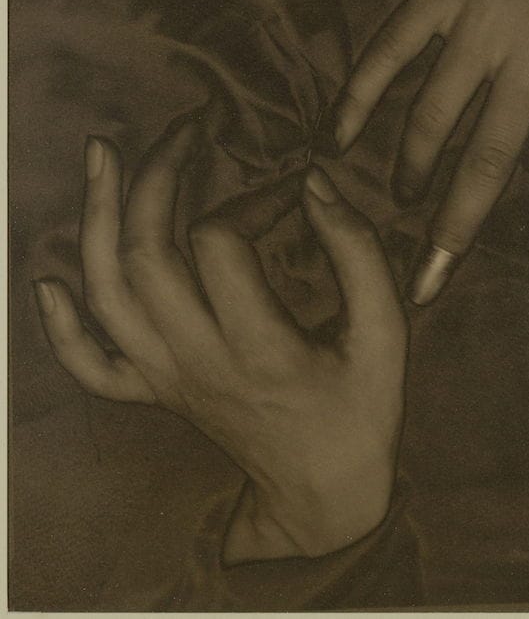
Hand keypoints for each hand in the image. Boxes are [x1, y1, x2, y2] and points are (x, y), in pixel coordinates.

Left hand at [34, 120, 407, 560]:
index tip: (290, 187)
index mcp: (259, 347)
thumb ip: (357, 252)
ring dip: (96, 218)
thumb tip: (313, 182)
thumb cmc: (361, 409)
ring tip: (102, 154)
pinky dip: (59, 325)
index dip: (254, 196)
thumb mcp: (385, 332)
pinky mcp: (154, 394)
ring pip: (106, 294)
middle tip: (185, 130)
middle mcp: (197, 361)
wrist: (322, 493)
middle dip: (158, 176)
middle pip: (145, 255)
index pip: (222, 241)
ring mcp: (166, 380)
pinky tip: (49, 281)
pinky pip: (90, 364)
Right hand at [331, 0, 528, 303]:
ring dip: (412, 171)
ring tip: (400, 201)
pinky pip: (387, 57)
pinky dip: (357, 100)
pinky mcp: (434, 0)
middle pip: (486, 163)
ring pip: (432, 120)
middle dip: (454, 232)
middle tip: (426, 281)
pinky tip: (336, 139)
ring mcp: (474, 28)